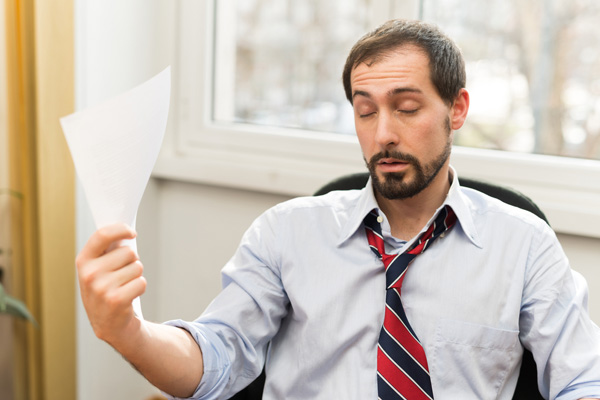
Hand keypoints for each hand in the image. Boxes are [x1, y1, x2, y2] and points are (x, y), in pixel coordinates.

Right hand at [76, 223, 145, 346]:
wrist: (108, 323)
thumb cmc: (105, 289)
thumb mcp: (97, 269)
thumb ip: (107, 250)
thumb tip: (126, 232)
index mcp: (83, 261)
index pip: (102, 235)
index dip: (121, 229)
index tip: (131, 233)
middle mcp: (89, 274)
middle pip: (128, 252)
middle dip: (132, 261)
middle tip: (122, 274)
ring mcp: (102, 288)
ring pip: (137, 267)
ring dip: (136, 275)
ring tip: (124, 286)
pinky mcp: (116, 300)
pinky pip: (141, 282)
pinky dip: (140, 287)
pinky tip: (128, 295)